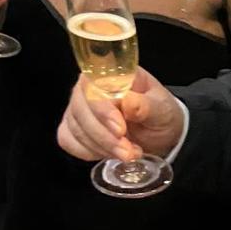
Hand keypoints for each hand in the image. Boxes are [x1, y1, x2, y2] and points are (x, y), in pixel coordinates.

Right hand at [56, 67, 184, 162]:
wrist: (159, 131)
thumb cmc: (159, 112)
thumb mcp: (162, 108)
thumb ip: (146, 105)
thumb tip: (128, 102)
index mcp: (108, 74)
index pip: (93, 87)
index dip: (102, 110)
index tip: (120, 130)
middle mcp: (87, 88)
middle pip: (80, 110)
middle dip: (104, 136)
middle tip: (129, 152)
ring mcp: (77, 109)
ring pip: (75, 128)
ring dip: (101, 147)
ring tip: (129, 154)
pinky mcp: (72, 129)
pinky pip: (68, 141)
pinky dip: (88, 152)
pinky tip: (109, 154)